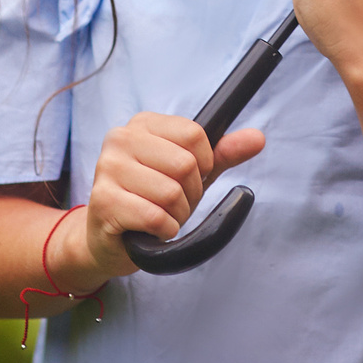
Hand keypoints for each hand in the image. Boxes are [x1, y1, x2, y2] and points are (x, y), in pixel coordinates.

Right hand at [65, 112, 266, 282]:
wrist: (107, 238)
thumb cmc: (149, 200)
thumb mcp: (189, 174)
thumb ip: (222, 154)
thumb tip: (258, 138)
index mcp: (142, 124)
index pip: (194, 134)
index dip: (203, 164)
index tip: (189, 177)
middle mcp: (120, 139)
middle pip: (185, 165)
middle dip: (189, 194)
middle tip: (171, 203)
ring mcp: (108, 169)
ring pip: (171, 194)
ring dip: (176, 216)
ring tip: (158, 216)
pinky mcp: (104, 202)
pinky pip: (156, 217)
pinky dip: (164, 230)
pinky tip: (150, 230)